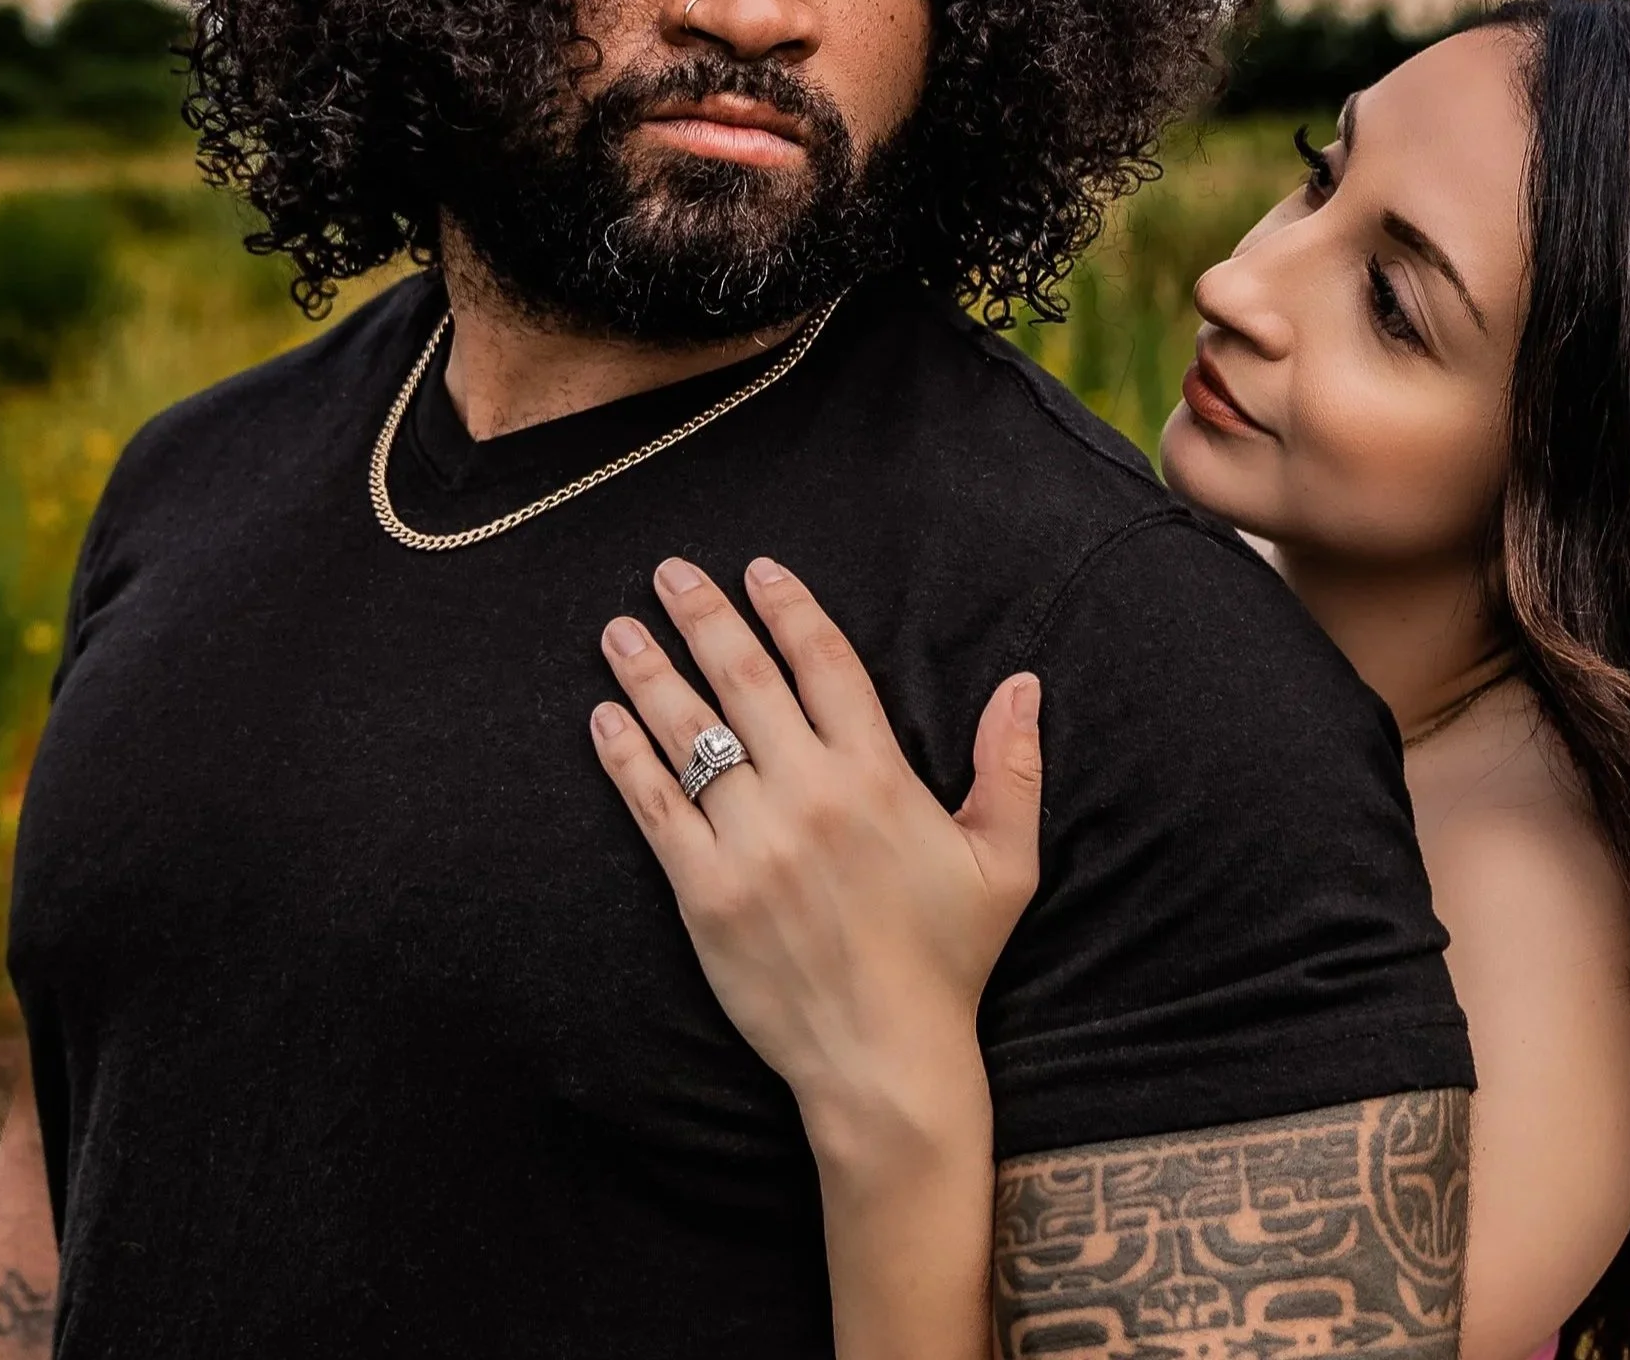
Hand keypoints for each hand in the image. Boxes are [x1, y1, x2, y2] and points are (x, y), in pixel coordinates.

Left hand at [589, 554, 1042, 1165]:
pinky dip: (627, 759)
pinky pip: (656, 809)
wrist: (884, 1058)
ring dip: (651, 673)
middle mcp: (810, 796)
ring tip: (617, 630)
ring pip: (691, 735)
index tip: (758, 570)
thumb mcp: (1005, 862)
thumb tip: (1024, 683)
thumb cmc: (949, 960)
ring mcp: (752, 843)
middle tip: (669, 572)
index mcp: (878, 778)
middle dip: (703, 618)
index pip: (826, 666)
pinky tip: (604, 719)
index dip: (790, 610)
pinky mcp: (705, 893)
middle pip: (744, 681)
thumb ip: (1013, 767)